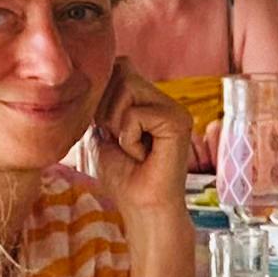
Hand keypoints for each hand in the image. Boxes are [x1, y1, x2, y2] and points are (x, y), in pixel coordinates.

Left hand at [85, 62, 195, 218]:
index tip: (110, 132)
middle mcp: (165, 100)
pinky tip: (144, 156)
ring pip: (126, 87)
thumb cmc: (125, 178)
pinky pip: (135, 114)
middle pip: (120, 72)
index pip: (118, 67)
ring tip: (134, 149)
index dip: (103, 96)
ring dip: (117, 124)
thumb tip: (99, 75)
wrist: (144, 209)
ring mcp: (174, 108)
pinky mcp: (178, 121)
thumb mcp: (104, 132)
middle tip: (122, 141)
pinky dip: (129, 139)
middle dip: (107, 109)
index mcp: (150, 100)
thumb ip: (104, 102)